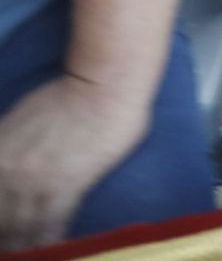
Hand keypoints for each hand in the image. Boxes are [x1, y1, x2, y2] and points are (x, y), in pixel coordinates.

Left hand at [0, 76, 148, 250]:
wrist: (104, 85)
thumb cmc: (70, 93)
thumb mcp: (20, 117)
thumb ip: (9, 145)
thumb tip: (6, 163)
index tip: (1, 232)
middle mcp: (7, 171)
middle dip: (3, 238)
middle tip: (8, 251)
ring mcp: (35, 181)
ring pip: (19, 227)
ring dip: (21, 246)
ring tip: (23, 256)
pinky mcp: (67, 186)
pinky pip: (52, 225)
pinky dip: (51, 242)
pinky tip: (54, 251)